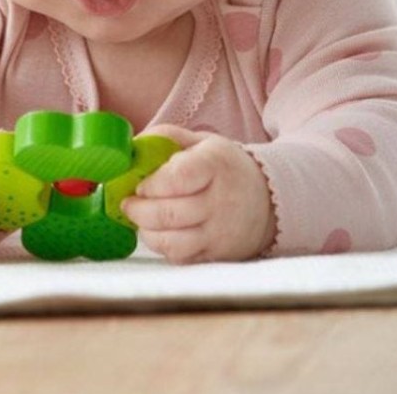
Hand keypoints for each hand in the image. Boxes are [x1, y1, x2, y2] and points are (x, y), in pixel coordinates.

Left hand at [121, 125, 276, 263]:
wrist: (268, 199)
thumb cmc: (225, 167)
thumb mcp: (201, 142)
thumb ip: (166, 138)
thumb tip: (132, 146)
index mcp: (215, 166)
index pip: (180, 178)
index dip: (153, 184)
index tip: (140, 184)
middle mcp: (220, 202)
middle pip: (171, 214)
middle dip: (139, 211)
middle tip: (128, 204)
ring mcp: (220, 232)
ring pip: (173, 242)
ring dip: (148, 232)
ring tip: (141, 220)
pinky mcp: (217, 254)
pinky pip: (182, 258)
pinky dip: (163, 247)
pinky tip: (160, 233)